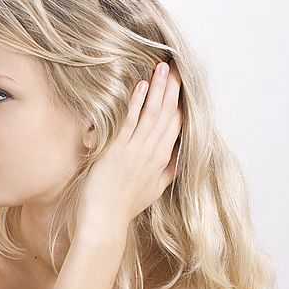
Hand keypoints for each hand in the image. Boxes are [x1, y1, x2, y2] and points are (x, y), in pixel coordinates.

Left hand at [77, 61, 181, 232]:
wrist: (104, 223)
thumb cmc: (123, 208)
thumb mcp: (153, 190)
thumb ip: (167, 171)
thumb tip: (178, 157)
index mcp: (162, 161)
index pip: (177, 125)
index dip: (180, 103)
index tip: (183, 84)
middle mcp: (153, 154)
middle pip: (169, 115)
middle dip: (174, 89)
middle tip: (178, 65)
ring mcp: (137, 152)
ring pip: (153, 114)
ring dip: (158, 89)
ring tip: (164, 66)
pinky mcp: (118, 153)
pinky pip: (130, 123)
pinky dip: (137, 103)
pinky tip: (141, 85)